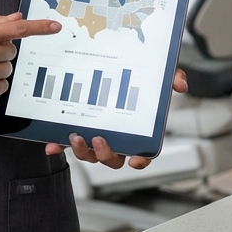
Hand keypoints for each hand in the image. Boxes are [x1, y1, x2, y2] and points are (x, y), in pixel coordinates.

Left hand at [46, 68, 187, 169]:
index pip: (143, 153)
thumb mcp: (156, 76)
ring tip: (75, 136)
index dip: (141, 160)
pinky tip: (52, 145)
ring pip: (90, 154)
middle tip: (99, 138)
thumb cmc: (135, 80)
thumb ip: (171, 78)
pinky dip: (60, 146)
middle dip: (105, 154)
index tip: (136, 159)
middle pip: (113, 158)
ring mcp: (95, 135)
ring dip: (82, 151)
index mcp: (137, 130)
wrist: (108, 71)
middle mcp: (116, 137)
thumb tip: (180, 85)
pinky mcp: (77, 129)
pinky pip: (68, 142)